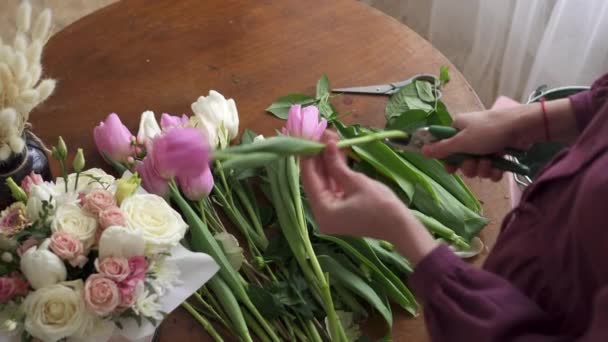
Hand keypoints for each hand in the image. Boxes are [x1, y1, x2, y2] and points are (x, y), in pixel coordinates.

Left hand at [301, 131, 436, 264]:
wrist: (401, 226)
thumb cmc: (380, 205)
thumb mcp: (356, 182)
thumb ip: (336, 164)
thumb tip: (326, 144)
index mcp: (323, 211)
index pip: (309, 179)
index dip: (308, 157)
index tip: (309, 138)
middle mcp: (322, 214)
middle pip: (316, 180)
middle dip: (319, 157)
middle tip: (321, 135)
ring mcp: (332, 212)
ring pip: (325, 181)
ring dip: (328, 162)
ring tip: (330, 139)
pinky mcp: (341, 209)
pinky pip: (334, 187)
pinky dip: (336, 172)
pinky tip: (337, 153)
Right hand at [422, 104, 527, 180]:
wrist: (522, 129)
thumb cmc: (488, 131)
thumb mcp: (461, 141)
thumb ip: (441, 148)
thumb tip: (421, 150)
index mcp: (458, 128)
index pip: (446, 148)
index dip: (449, 161)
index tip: (452, 169)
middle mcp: (470, 136)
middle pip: (462, 161)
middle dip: (469, 166)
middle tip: (475, 161)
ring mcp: (485, 145)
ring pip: (477, 167)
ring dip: (483, 169)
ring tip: (490, 161)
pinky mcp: (499, 153)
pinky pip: (491, 169)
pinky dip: (494, 171)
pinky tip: (499, 168)